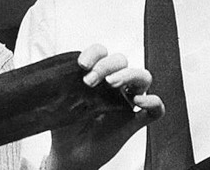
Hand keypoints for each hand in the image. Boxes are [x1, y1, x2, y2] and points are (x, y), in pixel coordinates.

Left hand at [46, 44, 163, 169]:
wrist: (69, 155)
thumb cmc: (66, 126)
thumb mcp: (60, 103)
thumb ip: (60, 87)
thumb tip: (53, 74)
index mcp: (96, 76)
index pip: (102, 53)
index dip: (94, 53)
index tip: (81, 64)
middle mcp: (113, 85)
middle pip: (121, 61)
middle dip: (106, 65)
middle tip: (89, 81)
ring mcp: (126, 102)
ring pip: (143, 77)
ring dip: (129, 75)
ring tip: (112, 83)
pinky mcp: (135, 122)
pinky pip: (156, 109)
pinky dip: (153, 102)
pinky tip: (139, 101)